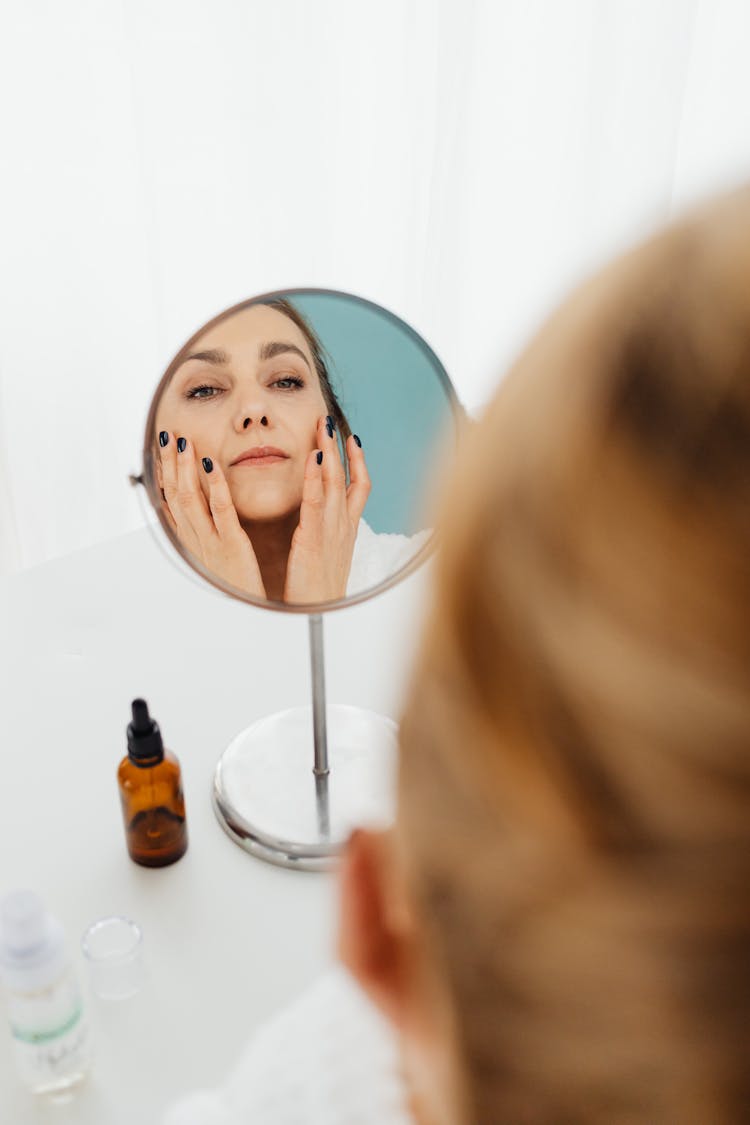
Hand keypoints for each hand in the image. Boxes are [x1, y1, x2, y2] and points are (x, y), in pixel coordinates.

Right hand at [157, 431, 265, 597]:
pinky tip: (211, 465)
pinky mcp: (232, 543)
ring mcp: (212, 540)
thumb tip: (199, 513)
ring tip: (182, 442)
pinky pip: (221, 510)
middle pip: (176, 495)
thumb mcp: (214, 558)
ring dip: (185, 468)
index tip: (159, 451)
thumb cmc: (235, 585)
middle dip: (169, 464)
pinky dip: (214, 486)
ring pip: (191, 499)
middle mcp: (196, 538)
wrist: (246, 614)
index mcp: (193, 541)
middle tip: (166, 435)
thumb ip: (206, 532)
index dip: (163, 475)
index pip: (171, 502)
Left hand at [283, 417, 370, 603]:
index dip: (357, 461)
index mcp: (346, 530)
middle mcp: (343, 526)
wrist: (318, 619)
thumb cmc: (319, 593)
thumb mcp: (328, 558)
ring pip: (334, 483)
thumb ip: (327, 536)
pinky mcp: (312, 539)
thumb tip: (325, 525)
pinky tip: (311, 455)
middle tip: (330, 418)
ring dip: (328, 451)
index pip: (359, 487)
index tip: (352, 438)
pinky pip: (315, 501)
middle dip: (340, 445)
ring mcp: (330, 531)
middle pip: (347, 477)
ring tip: (322, 425)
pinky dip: (314, 476)